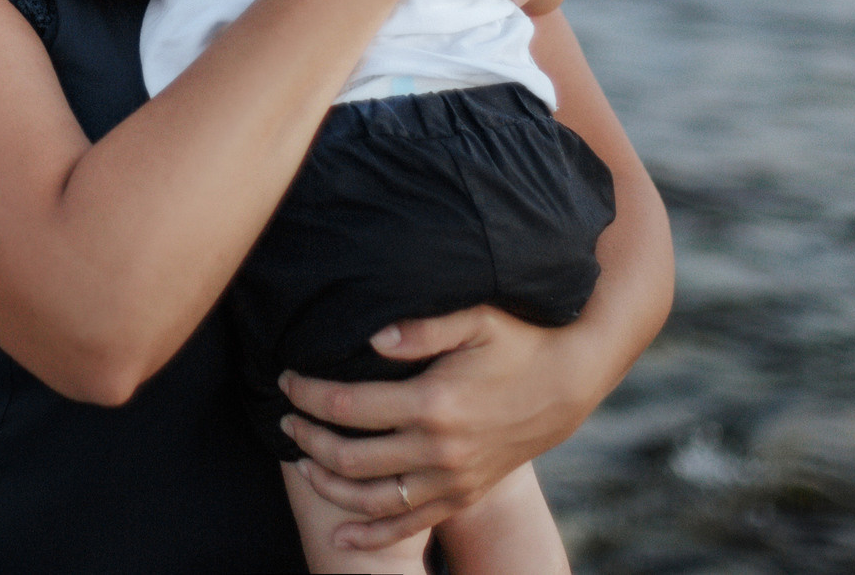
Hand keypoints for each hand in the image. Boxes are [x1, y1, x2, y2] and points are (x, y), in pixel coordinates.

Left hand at [277, 307, 601, 551]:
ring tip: (301, 463)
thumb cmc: (519, 339)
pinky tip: (341, 537)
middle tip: (284, 419)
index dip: (308, 394)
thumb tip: (370, 339)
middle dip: (307, 438)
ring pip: (373, 500)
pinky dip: (371, 536)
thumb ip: (421, 326)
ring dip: (329, 485)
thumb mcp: (475, 318)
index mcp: (433, 402)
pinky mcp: (463, 495)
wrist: (570, 383)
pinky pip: (410, 526)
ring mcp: (452, 480)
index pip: (348, 405)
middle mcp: (439, 450)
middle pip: (351, 457)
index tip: (285, 380)